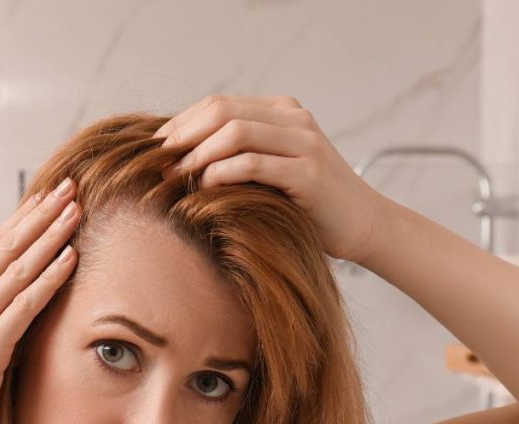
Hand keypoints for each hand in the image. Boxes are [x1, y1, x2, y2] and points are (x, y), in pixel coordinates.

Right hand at [0, 179, 80, 423]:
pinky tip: (71, 257)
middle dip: (40, 213)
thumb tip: (16, 312)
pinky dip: (50, 277)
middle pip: (6, 245)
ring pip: (17, 266)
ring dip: (49, 234)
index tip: (45, 196)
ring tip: (75, 209)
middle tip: (67, 186)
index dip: (22, 219)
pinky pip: (25, 304)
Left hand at [155, 94, 390, 263]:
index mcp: (282, 111)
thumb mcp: (271, 170)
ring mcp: (304, 143)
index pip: (218, 104)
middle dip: (183, 136)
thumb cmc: (308, 204)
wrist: (363, 225)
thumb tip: (177, 158)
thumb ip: (238, 155)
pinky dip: (221, 173)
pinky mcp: (308, 173)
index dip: (181, 123)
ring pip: (235, 132)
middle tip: (157, 163)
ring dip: (197, 154)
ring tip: (176, 176)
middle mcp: (294, 119)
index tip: (155, 150)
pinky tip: (204, 188)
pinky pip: (253, 164)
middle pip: (222, 111)